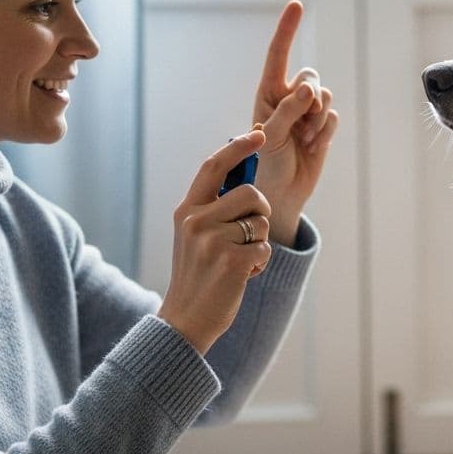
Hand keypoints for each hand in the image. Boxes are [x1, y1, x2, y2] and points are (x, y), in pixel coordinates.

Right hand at [158, 131, 273, 354]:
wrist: (186, 319)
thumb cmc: (199, 275)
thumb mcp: (196, 236)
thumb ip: (216, 208)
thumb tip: (247, 177)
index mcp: (187, 210)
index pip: (214, 166)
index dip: (238, 147)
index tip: (259, 134)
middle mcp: (196, 220)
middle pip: (252, 194)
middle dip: (260, 214)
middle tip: (245, 239)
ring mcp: (213, 240)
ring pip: (262, 222)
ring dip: (260, 242)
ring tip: (238, 261)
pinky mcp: (232, 260)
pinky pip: (265, 249)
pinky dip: (260, 264)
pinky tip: (241, 276)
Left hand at [251, 0, 337, 245]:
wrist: (282, 193)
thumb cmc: (265, 165)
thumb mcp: (269, 137)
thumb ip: (287, 110)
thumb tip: (309, 88)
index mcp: (267, 93)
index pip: (278, 55)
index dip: (287, 30)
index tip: (296, 5)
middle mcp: (288, 97)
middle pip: (310, 76)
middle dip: (310, 97)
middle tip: (301, 123)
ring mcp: (307, 112)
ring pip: (325, 96)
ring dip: (317, 119)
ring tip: (304, 140)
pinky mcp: (323, 127)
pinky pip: (334, 116)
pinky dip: (325, 133)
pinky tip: (313, 148)